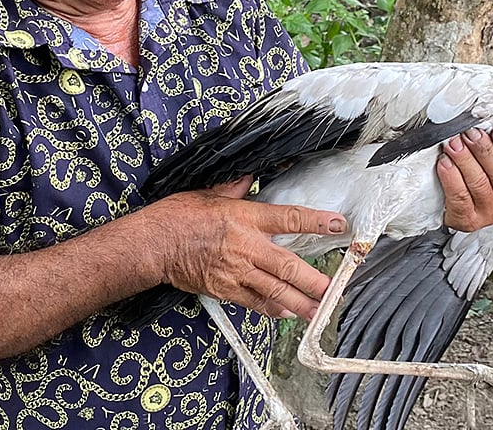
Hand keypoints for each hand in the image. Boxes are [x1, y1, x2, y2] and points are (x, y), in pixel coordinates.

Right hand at [147, 176, 346, 320]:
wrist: (153, 244)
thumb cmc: (178, 217)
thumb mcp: (209, 193)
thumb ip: (235, 188)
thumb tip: (250, 177)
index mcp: (245, 217)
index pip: (289, 217)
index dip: (317, 221)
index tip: (339, 225)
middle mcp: (245, 246)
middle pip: (288, 266)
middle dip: (314, 280)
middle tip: (333, 289)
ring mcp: (236, 271)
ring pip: (275, 291)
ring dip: (300, 303)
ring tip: (318, 311)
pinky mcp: (225, 290)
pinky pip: (255, 303)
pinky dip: (273, 310)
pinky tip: (288, 314)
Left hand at [437, 126, 492, 231]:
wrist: (447, 210)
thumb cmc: (468, 179)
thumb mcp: (486, 164)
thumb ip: (492, 147)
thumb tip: (487, 122)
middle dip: (484, 150)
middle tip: (469, 133)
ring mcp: (488, 213)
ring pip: (479, 183)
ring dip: (465, 160)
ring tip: (453, 144)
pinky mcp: (467, 221)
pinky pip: (460, 197)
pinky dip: (451, 178)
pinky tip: (444, 163)